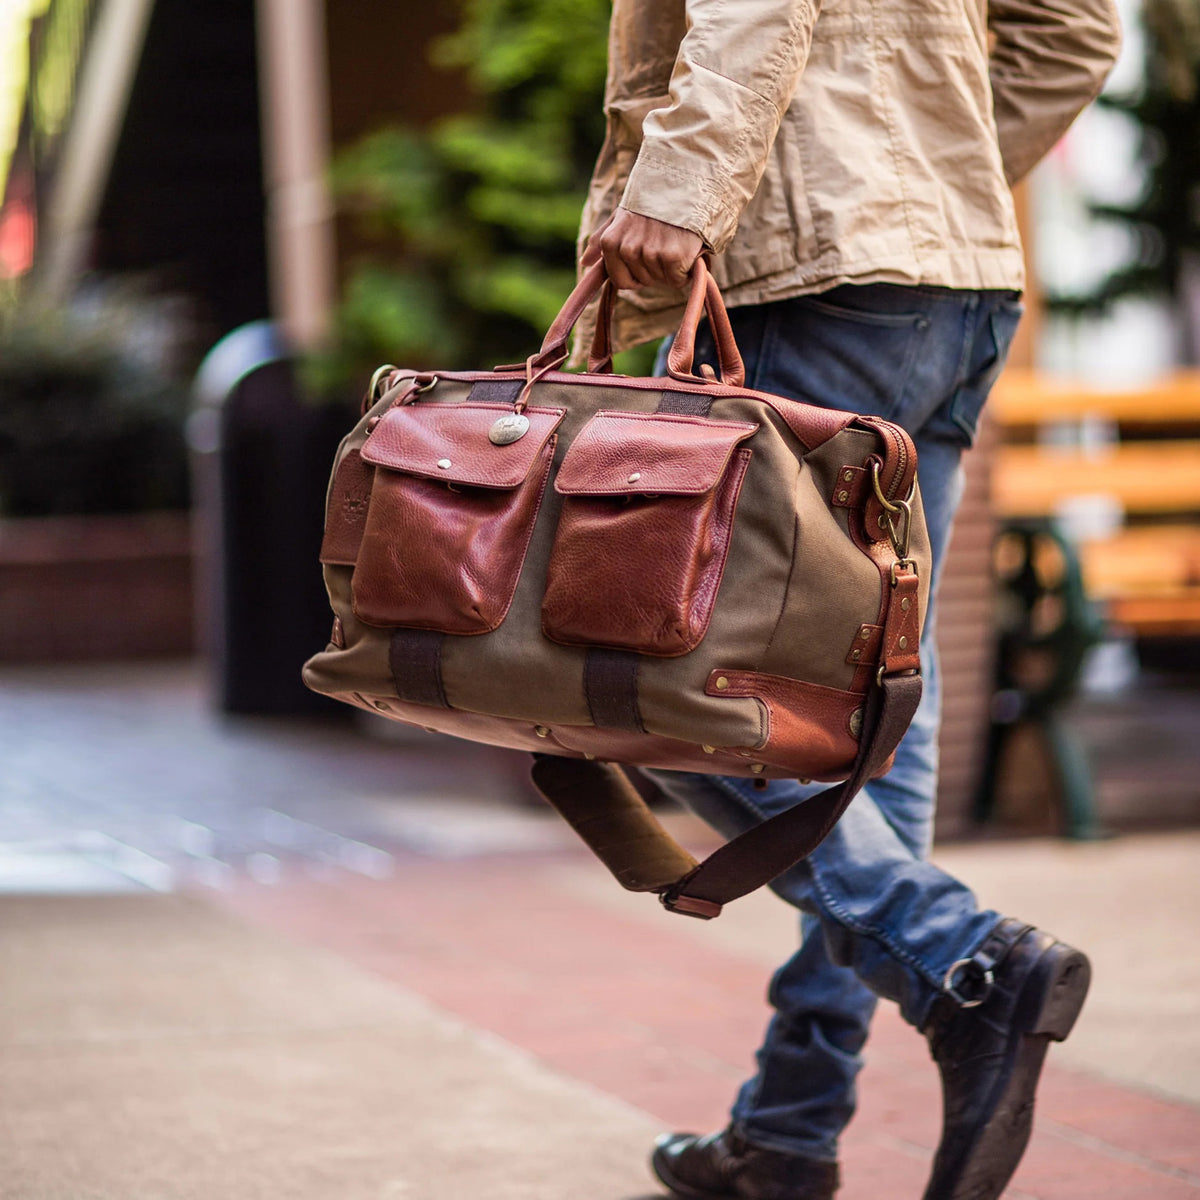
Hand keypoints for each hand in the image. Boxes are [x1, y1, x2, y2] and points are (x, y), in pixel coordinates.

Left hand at [587, 209, 703, 290]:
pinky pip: (677, 279)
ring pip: (660, 280)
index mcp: (610, 242)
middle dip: (654, 270)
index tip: (645, 262)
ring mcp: (650, 252)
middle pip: (643, 281)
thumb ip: (600, 241)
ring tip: (674, 243)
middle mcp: (627, 248)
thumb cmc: (651, 205)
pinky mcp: (672, 255)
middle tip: (663, 244)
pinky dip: (684, 271)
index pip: (620, 281)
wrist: (683, 185)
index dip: (635, 276)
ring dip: (669, 269)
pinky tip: (685, 250)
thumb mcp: (620, 217)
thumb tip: (584, 262)